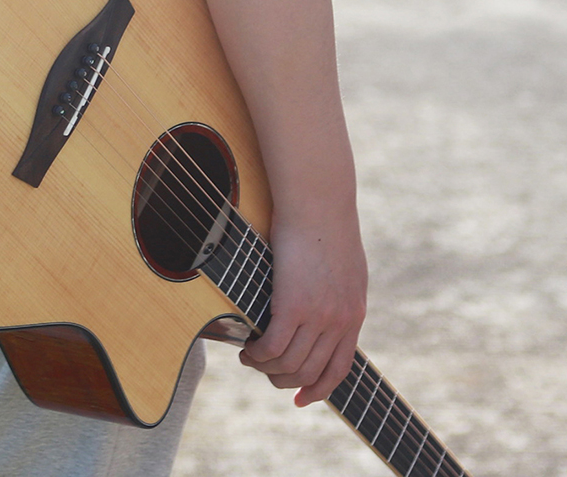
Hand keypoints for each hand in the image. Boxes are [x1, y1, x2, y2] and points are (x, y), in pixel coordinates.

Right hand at [239, 207, 367, 406]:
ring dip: (265, 368)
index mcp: (353, 314)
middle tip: (262, 371)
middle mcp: (340, 322)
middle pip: (310, 372)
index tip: (301, 398)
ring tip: (248, 357)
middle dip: (284, 381)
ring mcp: (319, 317)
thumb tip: (326, 298)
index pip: (340, 368)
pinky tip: (246, 346)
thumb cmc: (324, 222)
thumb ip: (338, 290)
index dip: (319, 388)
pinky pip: (273, 346)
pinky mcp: (294, 306)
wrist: (319, 203)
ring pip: (290, 364)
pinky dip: (258, 353)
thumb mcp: (345, 266)